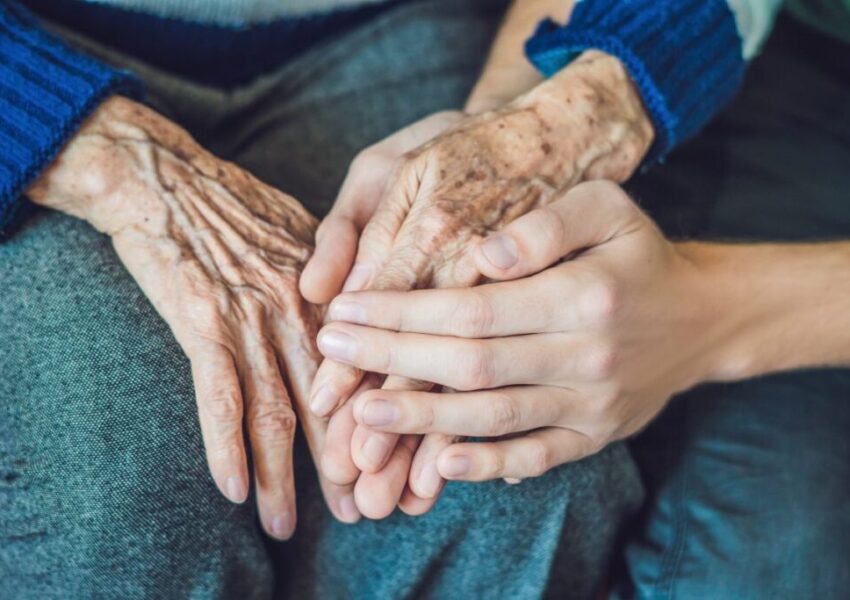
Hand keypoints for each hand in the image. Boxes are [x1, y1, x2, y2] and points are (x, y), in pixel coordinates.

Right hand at [28, 97, 356, 536]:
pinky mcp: (204, 322)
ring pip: (278, 410)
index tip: (393, 463)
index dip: (380, 422)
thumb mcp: (305, 234)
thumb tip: (357, 319)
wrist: (167, 177)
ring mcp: (254, 317)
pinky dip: (226, 447)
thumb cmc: (236, 204)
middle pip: (333, 401)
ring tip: (290, 525)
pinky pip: (219, 396)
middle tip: (363, 510)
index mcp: (333, 291)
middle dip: (346, 461)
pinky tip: (233, 490)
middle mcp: (303, 310)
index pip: (367, 370)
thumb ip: (336, 284)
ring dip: (285, 475)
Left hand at [306, 51, 653, 517]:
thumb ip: (545, 224)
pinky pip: (535, 457)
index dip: (403, 312)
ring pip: (492, 418)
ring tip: (360, 411)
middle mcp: (586, 356)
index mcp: (583, 294)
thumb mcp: (607, 207)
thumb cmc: (639, 253)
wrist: (701, 317)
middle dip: (391, 359)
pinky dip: (486, 465)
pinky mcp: (594, 436)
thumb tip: (482, 256)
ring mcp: (591, 405)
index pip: (472, 308)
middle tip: (331, 352)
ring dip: (420, 419)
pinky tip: (437, 461)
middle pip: (470, 365)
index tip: (347, 308)